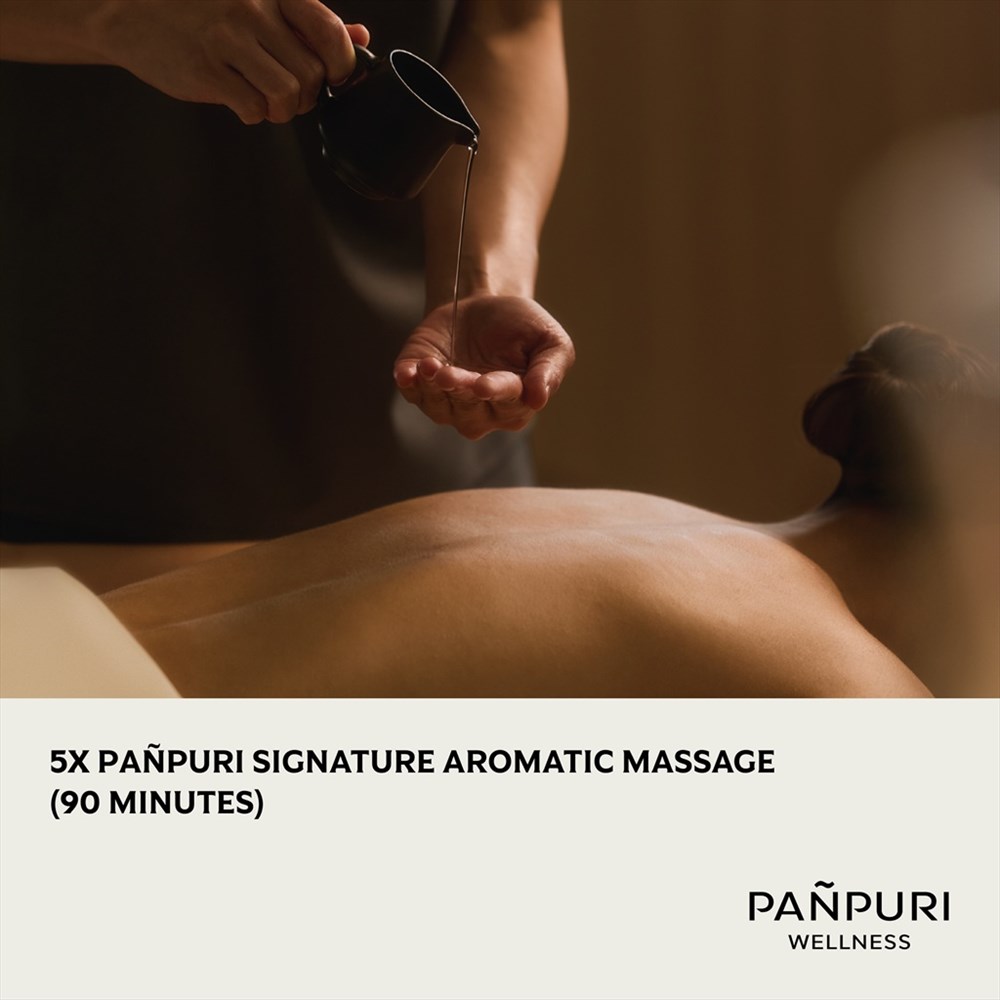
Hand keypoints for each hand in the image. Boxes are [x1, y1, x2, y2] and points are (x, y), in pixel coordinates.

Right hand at [97, 0, 369, 123]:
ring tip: (264, 100)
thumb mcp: (257, 1)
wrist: (126, 9)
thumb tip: (358, 37)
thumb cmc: (198, 8)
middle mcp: (251, 8)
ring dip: (283, 110)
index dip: (341, 66)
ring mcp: (226, 39)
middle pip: (311, 75)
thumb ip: (308, 20)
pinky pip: (253, 109)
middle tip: (288, 94)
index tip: (333, 78)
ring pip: (287, 96)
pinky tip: (238, 100)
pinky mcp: (205, 69)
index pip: (329, 34)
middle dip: (307, 96)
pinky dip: (252, 114)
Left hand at [394, 295, 574, 439]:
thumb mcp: (549, 339)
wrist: (483, 304)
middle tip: (450, 373)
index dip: (494, 392)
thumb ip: (551, 368)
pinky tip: (407, 374)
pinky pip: (413, 394)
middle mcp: (482, 411)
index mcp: (516, 403)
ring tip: (430, 366)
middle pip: (469, 409)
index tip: (482, 385)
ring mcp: (449, 403)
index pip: (506, 402)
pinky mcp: (421, 386)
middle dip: (459, 390)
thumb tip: (539, 398)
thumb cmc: (520, 325)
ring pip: (439, 407)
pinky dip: (409, 385)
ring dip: (432, 389)